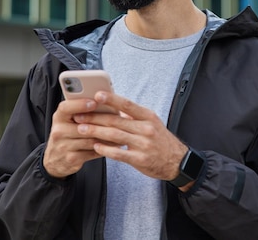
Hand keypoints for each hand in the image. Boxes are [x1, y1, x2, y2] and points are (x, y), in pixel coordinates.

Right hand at [43, 96, 115, 178]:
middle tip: (118, 118)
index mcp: (59, 117)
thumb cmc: (67, 134)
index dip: (80, 104)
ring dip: (107, 137)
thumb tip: (105, 102)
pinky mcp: (72, 159)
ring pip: (90, 140)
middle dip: (102, 123)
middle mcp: (59, 131)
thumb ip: (81, 111)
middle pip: (83, 126)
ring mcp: (64, 146)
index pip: (66, 108)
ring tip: (120, 132)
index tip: (94, 102)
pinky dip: (105, 148)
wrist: (55, 159)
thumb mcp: (68, 120)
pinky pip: (93, 152)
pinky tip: (115, 145)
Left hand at [73, 91, 188, 183]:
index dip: (111, 99)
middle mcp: (146, 129)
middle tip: (79, 115)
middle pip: (116, 120)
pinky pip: (119, 153)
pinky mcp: (140, 159)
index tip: (96, 95)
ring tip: (82, 129)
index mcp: (148, 116)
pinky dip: (105, 149)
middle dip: (95, 117)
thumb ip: (134, 115)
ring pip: (114, 136)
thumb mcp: (152, 122)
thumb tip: (114, 106)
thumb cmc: (161, 140)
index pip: (127, 105)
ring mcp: (143, 144)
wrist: (177, 162)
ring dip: (96, 132)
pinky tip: (95, 146)